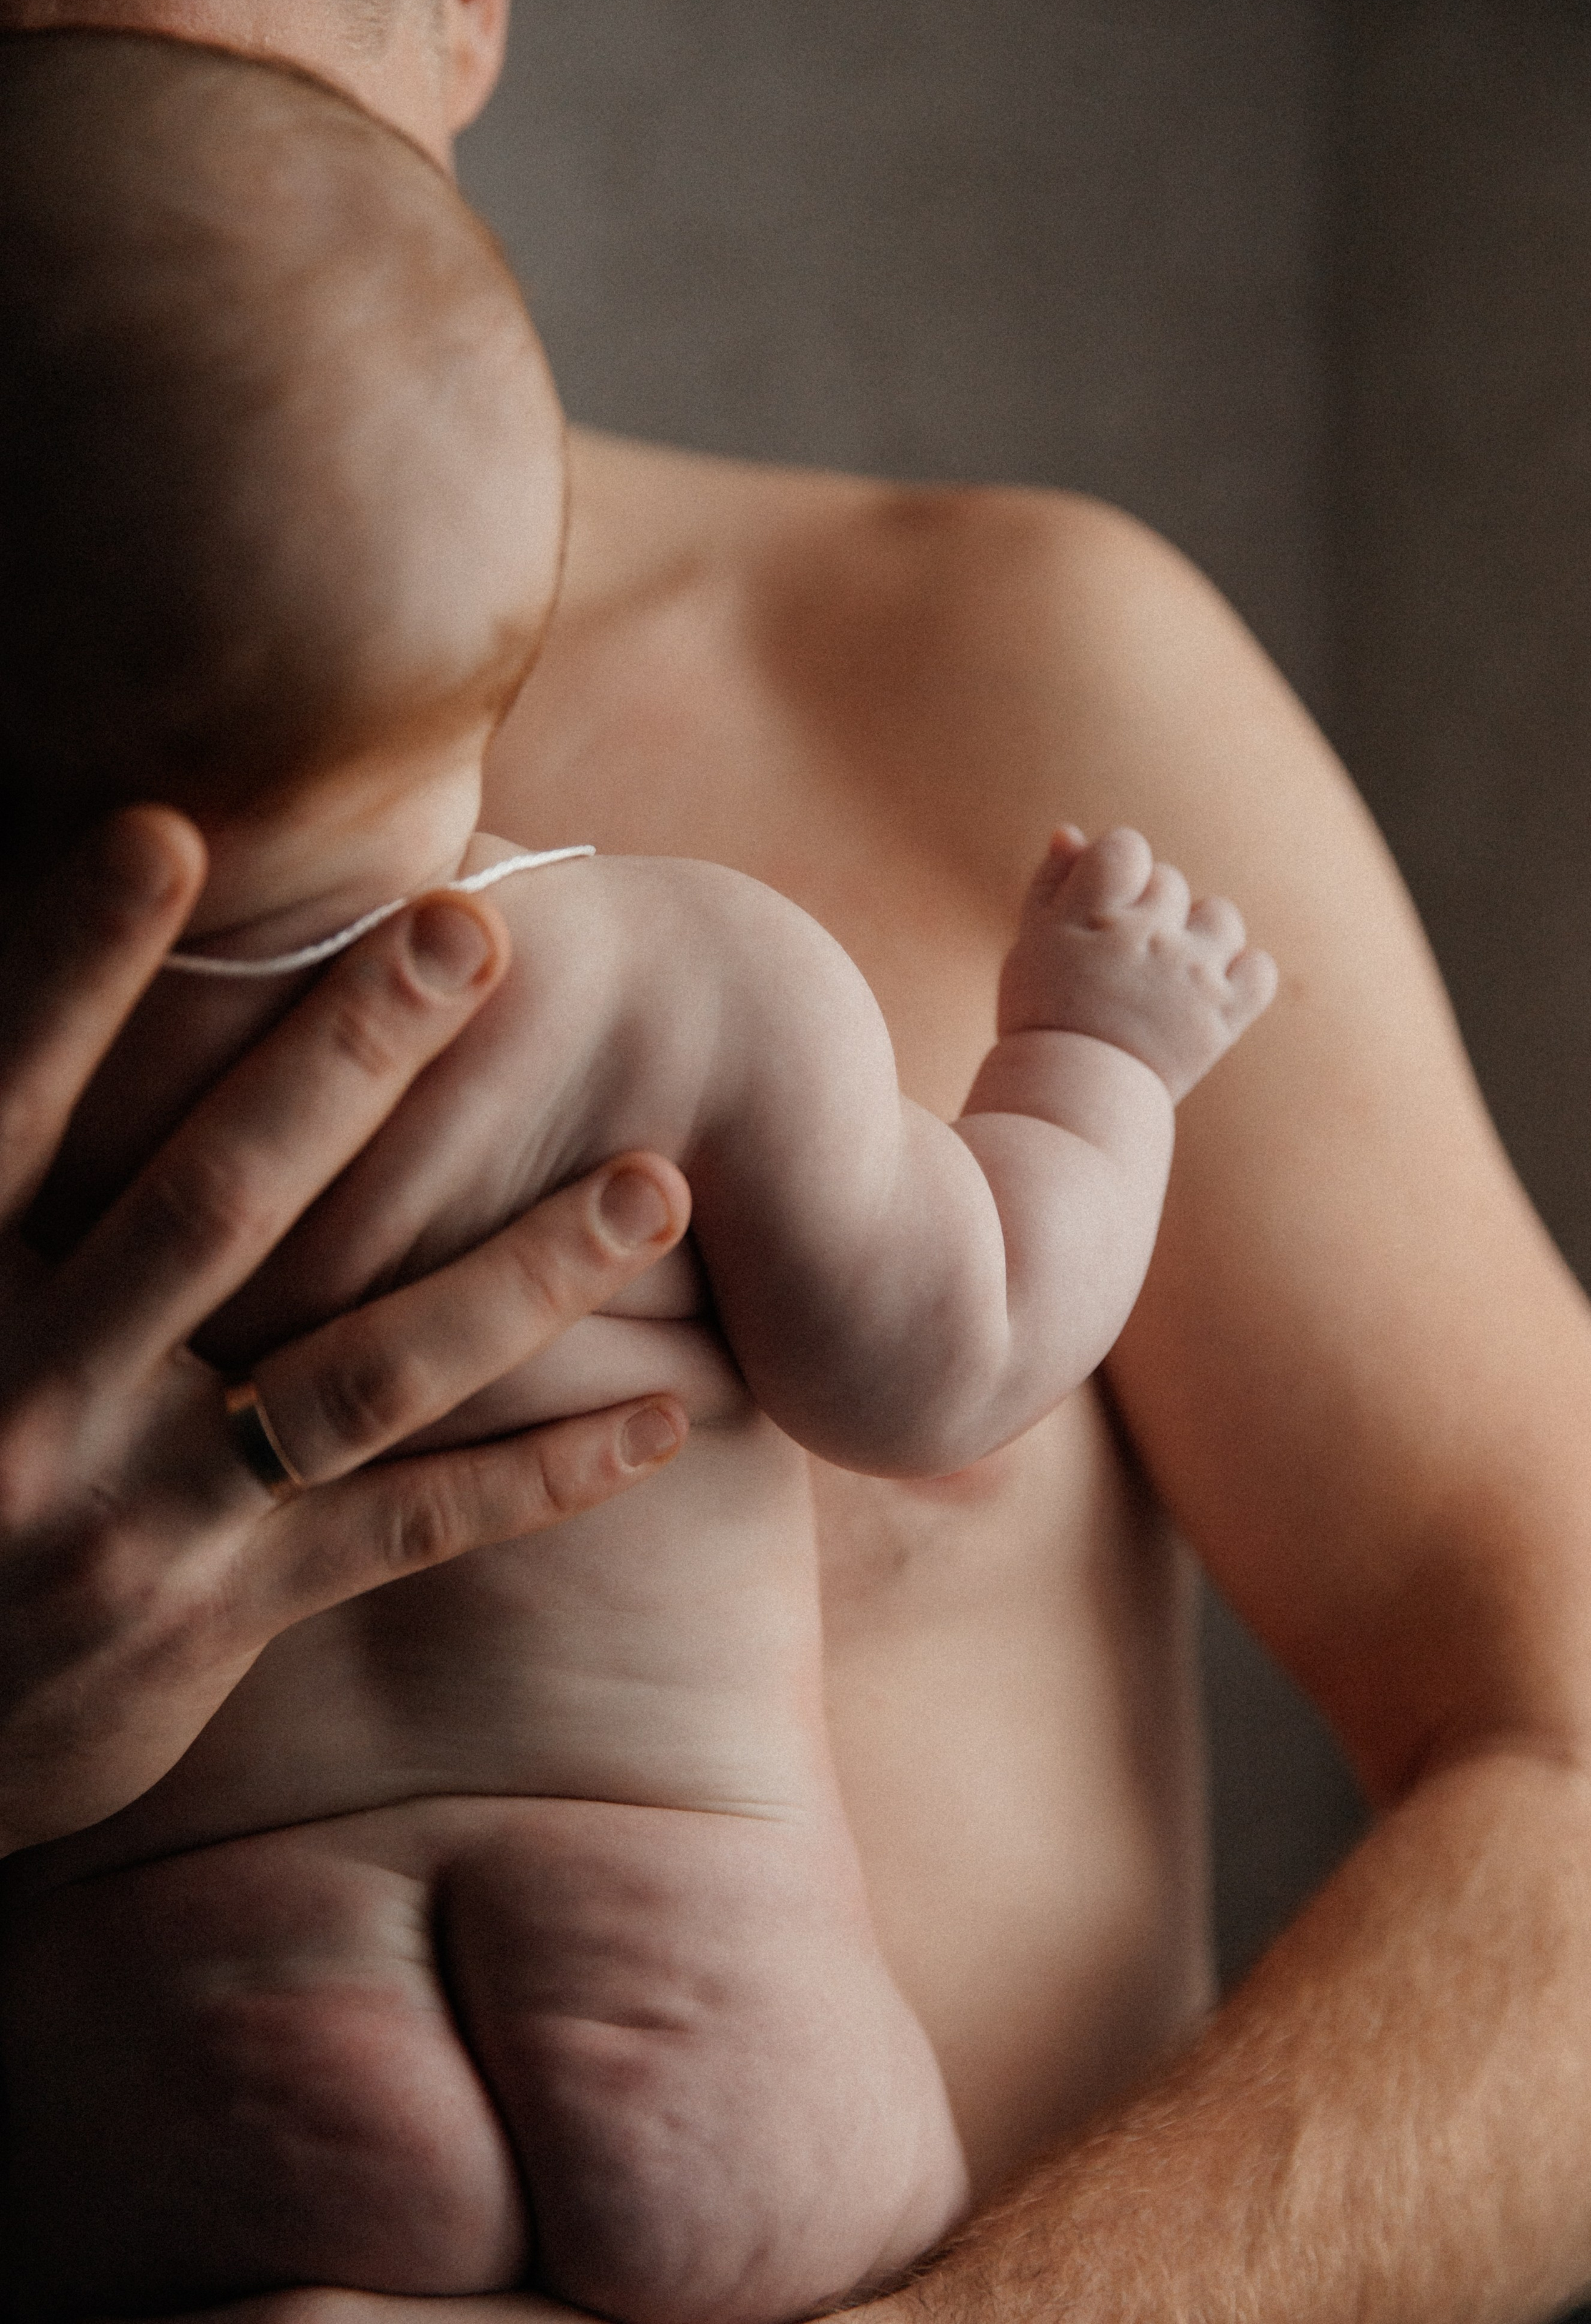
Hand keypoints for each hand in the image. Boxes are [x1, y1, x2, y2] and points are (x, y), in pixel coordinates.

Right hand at [0, 809, 690, 1856]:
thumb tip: (31, 1004)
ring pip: (363, 1370)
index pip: (12, 1105)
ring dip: (522, 1271)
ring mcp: (139, 1512)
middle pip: (218, 1201)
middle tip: (476, 933)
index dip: (80, 971)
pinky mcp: (219, 1610)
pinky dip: (545, 1472)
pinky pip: (412, 1527)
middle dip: (350, 1060)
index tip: (172, 834)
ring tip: (659, 1183)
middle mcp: (37, 1395)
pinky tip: (671, 1412)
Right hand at [998, 824, 1277, 1100]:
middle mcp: (1150, 937)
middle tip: (1120, 959)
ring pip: (1219, 916)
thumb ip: (1050, 883)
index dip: (1115, 870)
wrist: (1071, 1099)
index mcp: (1095, 914)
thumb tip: (1072, 831)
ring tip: (1167, 972)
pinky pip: (1259, 969)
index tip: (1099, 909)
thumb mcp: (1030, 943)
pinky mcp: (1224, 1016)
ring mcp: (1193, 975)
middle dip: (1147, 909)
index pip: (1126, 845)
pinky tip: (1207, 990)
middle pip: (1169, 881)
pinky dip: (1240, 974)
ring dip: (1198, 934)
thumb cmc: (1042, 1016)